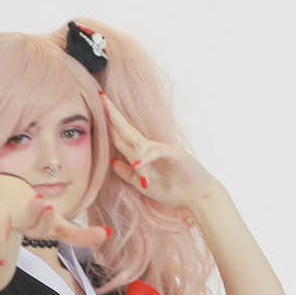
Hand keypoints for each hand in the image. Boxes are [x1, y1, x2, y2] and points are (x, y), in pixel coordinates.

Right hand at [0, 173, 110, 266]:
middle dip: (33, 212)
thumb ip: (77, 235)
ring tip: (0, 261)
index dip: (44, 216)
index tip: (48, 207)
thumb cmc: (32, 214)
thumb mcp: (54, 225)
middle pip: (24, 214)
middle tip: (41, 204)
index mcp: (37, 211)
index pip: (42, 218)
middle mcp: (17, 207)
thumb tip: (109, 233)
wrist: (1, 189)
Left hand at [100, 93, 220, 209]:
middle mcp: (151, 149)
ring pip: (139, 142)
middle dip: (113, 115)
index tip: (96, 108)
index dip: (108, 124)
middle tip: (100, 97)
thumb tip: (111, 162)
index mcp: (142, 155)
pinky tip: (137, 164)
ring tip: (111, 128)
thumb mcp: (143, 185)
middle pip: (127, 130)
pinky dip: (146, 158)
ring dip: (125, 143)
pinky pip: (157, 153)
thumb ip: (128, 174)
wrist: (199, 196)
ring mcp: (163, 150)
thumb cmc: (174, 190)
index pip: (121, 137)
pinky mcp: (175, 154)